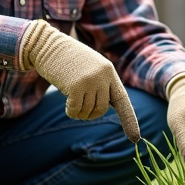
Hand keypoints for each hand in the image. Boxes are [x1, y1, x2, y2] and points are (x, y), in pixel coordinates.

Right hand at [19, 20, 139, 142]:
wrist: (48, 45)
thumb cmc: (68, 60)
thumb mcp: (91, 68)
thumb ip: (100, 84)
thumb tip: (103, 108)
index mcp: (109, 72)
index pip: (123, 100)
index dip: (129, 120)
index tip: (135, 139)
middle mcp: (103, 76)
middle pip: (102, 109)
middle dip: (91, 114)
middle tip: (80, 109)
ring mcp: (90, 80)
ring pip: (88, 110)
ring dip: (79, 113)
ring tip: (71, 102)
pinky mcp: (76, 86)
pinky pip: (76, 110)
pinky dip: (70, 111)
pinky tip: (66, 104)